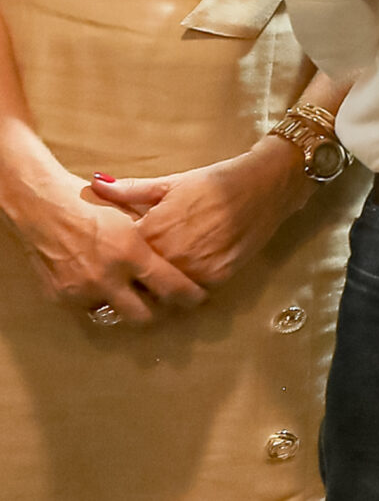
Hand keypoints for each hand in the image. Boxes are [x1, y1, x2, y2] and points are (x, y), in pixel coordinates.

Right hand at [4, 170, 203, 323]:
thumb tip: (172, 252)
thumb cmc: (89, 204)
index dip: (188, 296)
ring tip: (130, 294)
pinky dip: (97, 300)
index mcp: (130, 252)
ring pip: (113, 314)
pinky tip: (102, 286)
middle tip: (163, 303)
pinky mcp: (59, 298)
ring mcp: (81, 291)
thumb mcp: (128, 214)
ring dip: (123, 307)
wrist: (41, 206)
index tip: (196, 298)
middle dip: (156, 312)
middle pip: (142, 316)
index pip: (170, 286)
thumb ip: (149, 237)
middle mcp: (107, 277)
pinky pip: (86, 308)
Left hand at [89, 136, 308, 291]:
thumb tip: (95, 183)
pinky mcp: (216, 278)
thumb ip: (130, 190)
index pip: (120, 259)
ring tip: (165, 276)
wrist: (263, 186)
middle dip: (138, 278)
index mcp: (150, 232)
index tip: (116, 260)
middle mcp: (168, 255)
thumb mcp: (171, 183)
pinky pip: (192, 291)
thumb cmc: (213, 181)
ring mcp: (193, 270)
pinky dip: (188, 286)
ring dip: (163, 287)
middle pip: (140, 281)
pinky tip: (191, 273)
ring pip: (165, 292)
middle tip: (140, 273)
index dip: (118, 259)